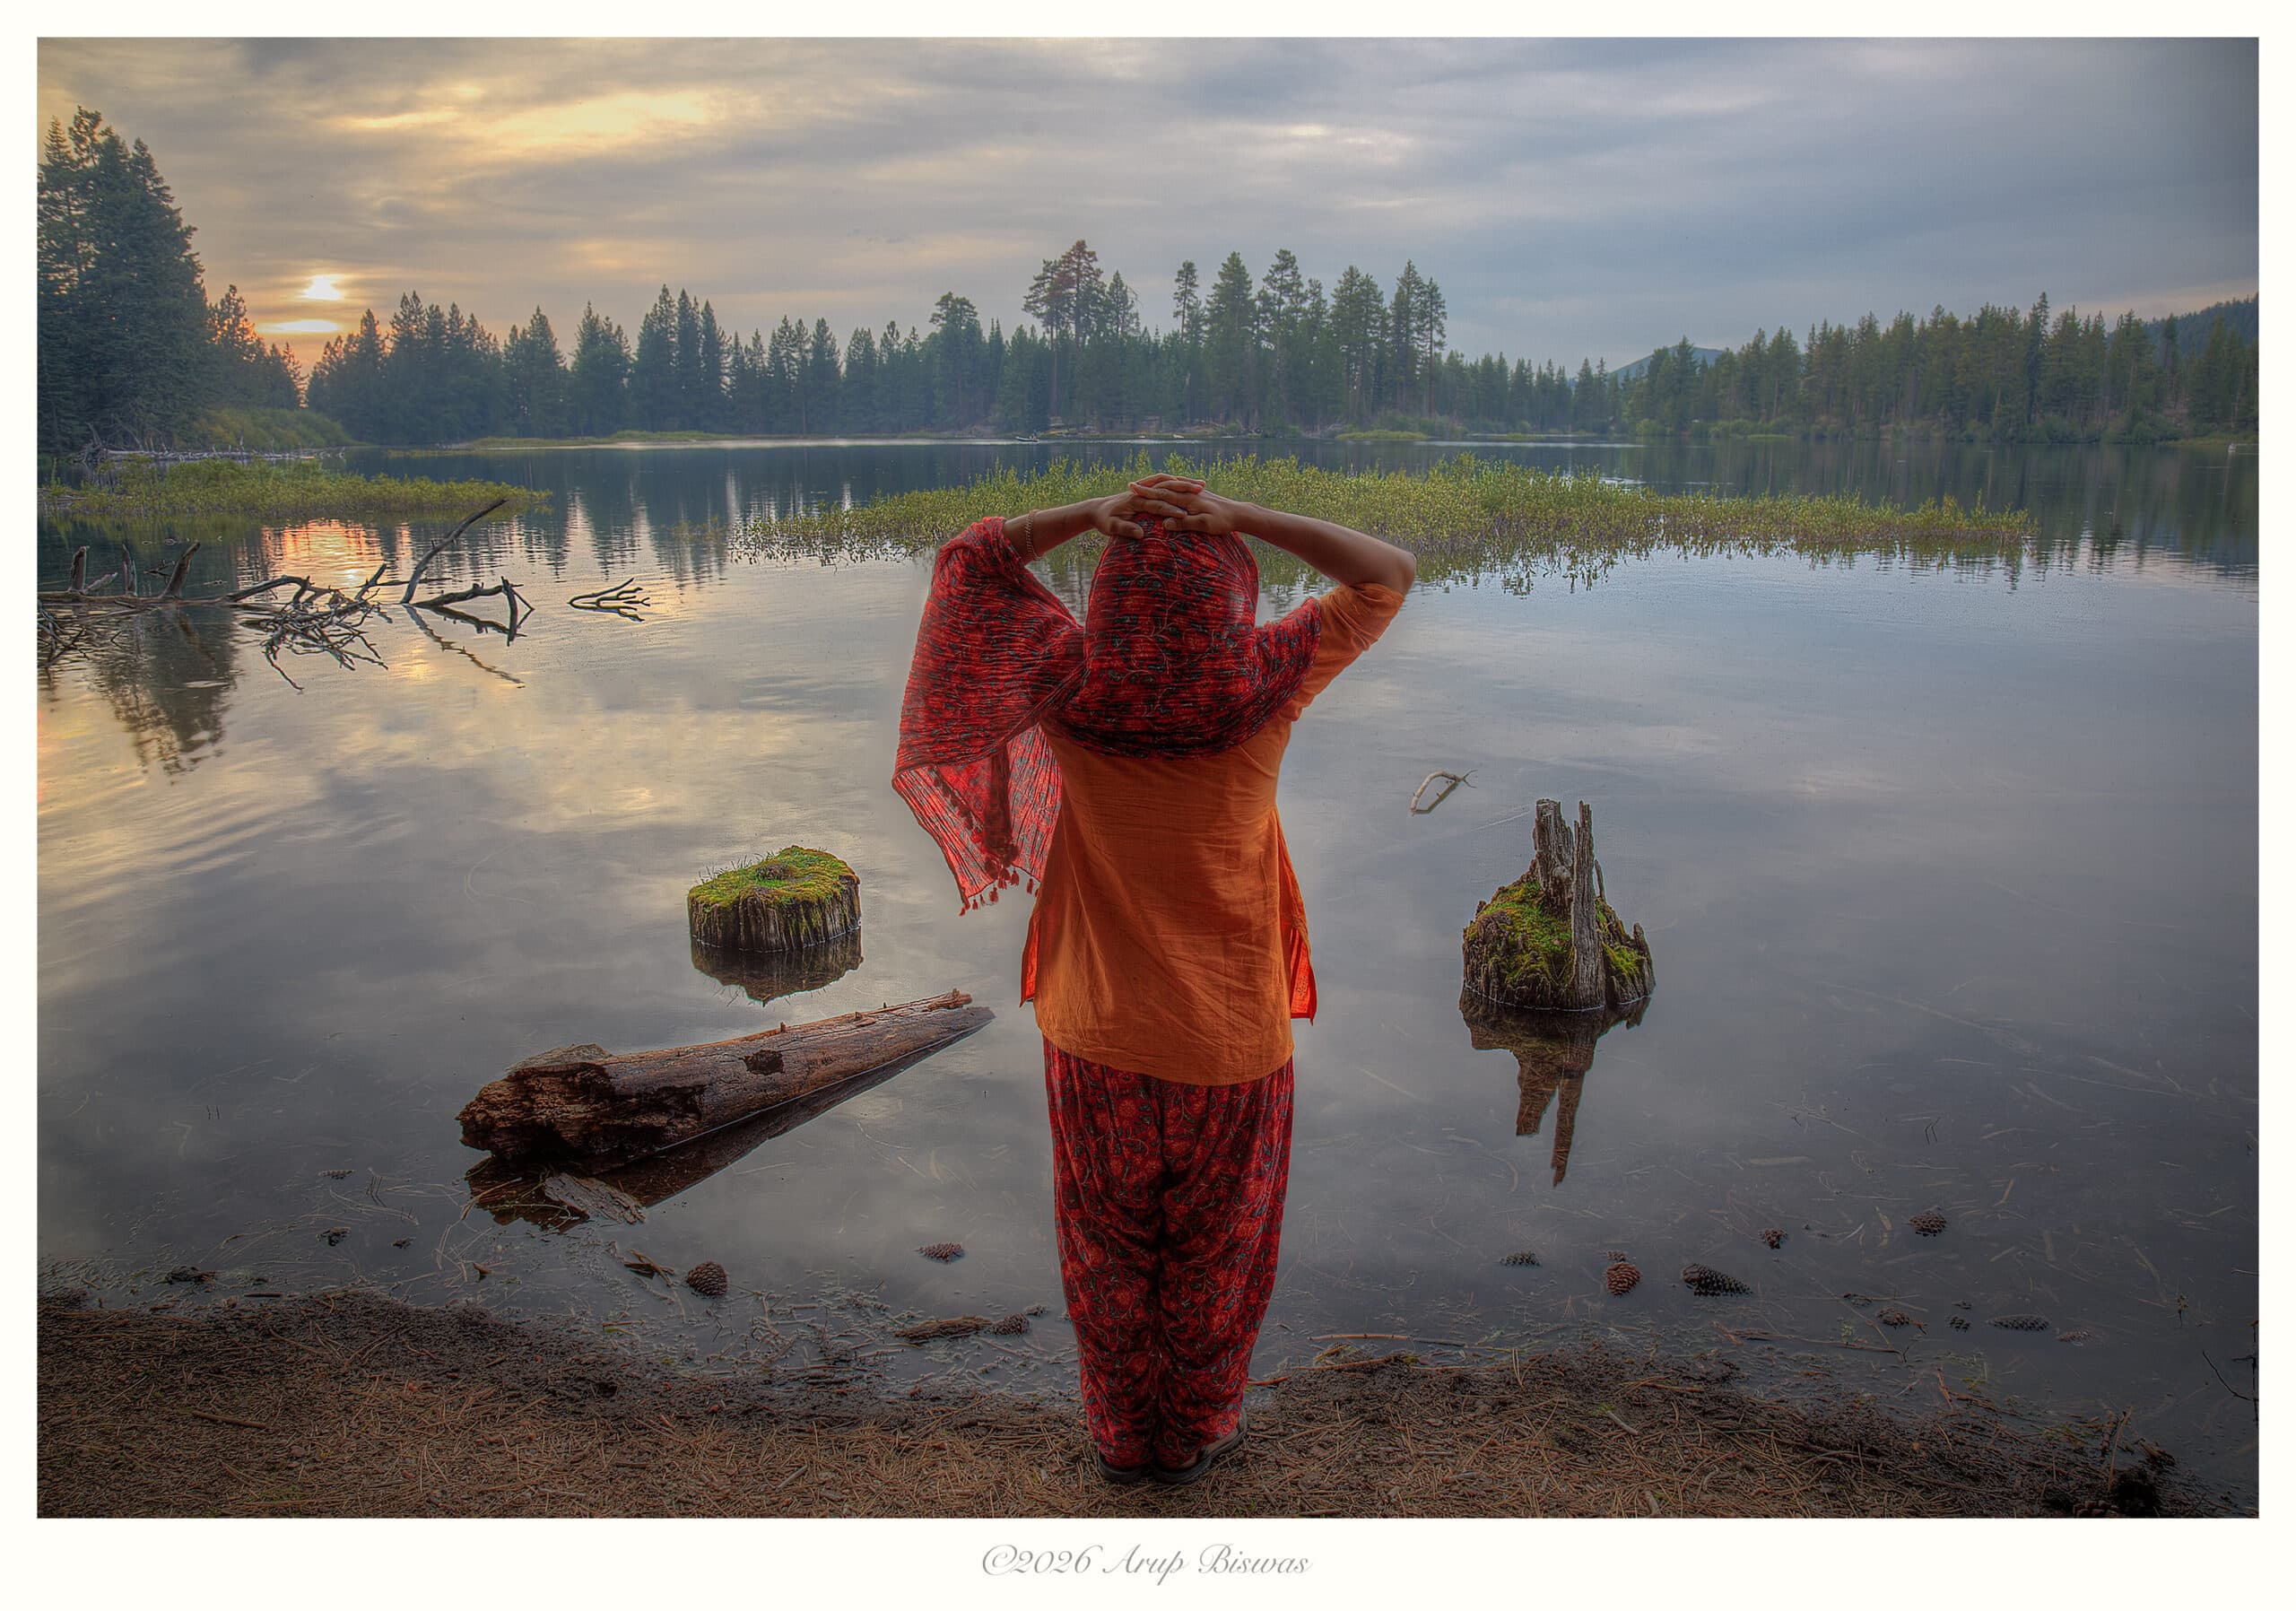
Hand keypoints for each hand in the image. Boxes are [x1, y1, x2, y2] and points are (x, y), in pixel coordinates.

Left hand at [1089, 474, 1204, 540]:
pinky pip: (1165, 483)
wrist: (1095, 509)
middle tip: (1201, 489)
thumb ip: (1125, 529)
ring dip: (1183, 481)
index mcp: (1134, 501)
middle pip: (1166, 485)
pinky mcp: (1145, 493)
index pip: (1157, 503)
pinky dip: (1178, 483)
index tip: (1185, 514)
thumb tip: (1140, 533)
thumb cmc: (1103, 520)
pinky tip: (1190, 488)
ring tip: (1200, 485)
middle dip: (1184, 486)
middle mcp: (1141, 493)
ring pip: (1168, 481)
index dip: (1171, 509)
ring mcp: (1144, 491)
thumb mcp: (1110, 527)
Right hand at [1141, 483, 1253, 537]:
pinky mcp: (1197, 496)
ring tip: (1144, 485)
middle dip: (1148, 486)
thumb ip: (1185, 523)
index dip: (1146, 491)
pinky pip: (1179, 491)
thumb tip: (1166, 524)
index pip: (1161, 494)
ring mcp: (1193, 493)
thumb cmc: (1223, 521)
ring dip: (1157, 485)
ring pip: (1171, 487)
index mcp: (1187, 499)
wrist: (1240, 514)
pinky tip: (1166, 491)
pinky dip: (1169, 488)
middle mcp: (1188, 493)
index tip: (1131, 489)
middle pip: (1164, 487)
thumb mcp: (1205, 525)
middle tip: (1131, 485)